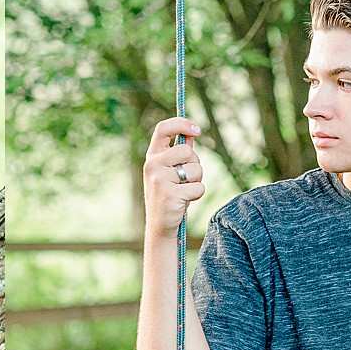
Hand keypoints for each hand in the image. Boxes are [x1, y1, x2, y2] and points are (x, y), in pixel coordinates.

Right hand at [144, 117, 204, 237]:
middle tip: (185, 179)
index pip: (163, 129)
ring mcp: (160, 180)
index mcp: (152, 157)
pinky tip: (185, 201)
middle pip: (186, 151)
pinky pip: (198, 187)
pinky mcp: (170, 195)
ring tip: (184, 191)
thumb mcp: (170, 172)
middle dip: (194, 164)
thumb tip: (192, 134)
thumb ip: (179, 153)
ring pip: (196, 169)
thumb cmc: (169, 195)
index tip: (197, 130)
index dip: (181, 124)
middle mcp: (152, 165)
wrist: (159, 225)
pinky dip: (197, 194)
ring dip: (197, 181)